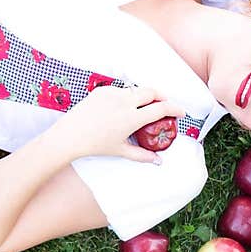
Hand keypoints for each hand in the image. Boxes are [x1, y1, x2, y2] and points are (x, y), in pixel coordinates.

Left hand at [48, 85, 185, 162]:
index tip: (181, 112)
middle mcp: (124, 102)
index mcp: (132, 117)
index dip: (175, 108)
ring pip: (135, 90)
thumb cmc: (95, 145)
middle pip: (152, 92)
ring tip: (144, 106)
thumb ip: (142, 155)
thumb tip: (158, 161)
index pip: (161, 108)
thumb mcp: (120, 151)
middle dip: (162, 96)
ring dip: (143, 96)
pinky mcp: (101, 90)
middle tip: (165, 104)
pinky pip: (119, 90)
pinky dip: (126, 96)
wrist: (69, 136)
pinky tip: (122, 107)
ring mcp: (112, 93)